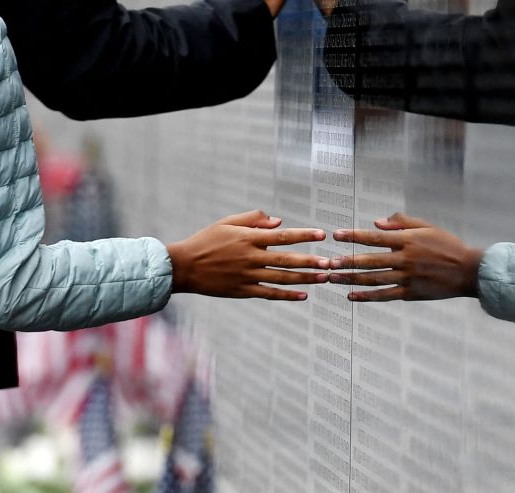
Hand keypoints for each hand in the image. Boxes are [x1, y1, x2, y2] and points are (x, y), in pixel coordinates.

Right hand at [167, 210, 329, 300]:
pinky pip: (269, 294)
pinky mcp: (242, 291)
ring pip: (282, 279)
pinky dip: (287, 295)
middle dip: (311, 261)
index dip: (303, 235)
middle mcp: (251, 257)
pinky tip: (303, 295)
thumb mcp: (227, 222)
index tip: (322, 234)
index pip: (282, 236)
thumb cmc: (205, 241)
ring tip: (323, 278)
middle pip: (287, 260)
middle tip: (330, 262)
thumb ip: (253, 219)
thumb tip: (279, 221)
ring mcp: (247, 276)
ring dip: (305, 279)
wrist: (183, 267)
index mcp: (248, 238)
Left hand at [328, 212, 483, 301]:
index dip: (354, 236)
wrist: (468, 271)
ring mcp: (407, 278)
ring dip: (352, 279)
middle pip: (370, 261)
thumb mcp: (426, 226)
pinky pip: (385, 295)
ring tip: (334, 278)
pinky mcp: (410, 293)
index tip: (337, 235)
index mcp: (407, 240)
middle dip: (348, 262)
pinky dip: (367, 296)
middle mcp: (404, 259)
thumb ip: (401, 222)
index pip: (375, 237)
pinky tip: (352, 296)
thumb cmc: (447, 245)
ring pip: (374, 279)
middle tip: (329, 263)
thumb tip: (376, 223)